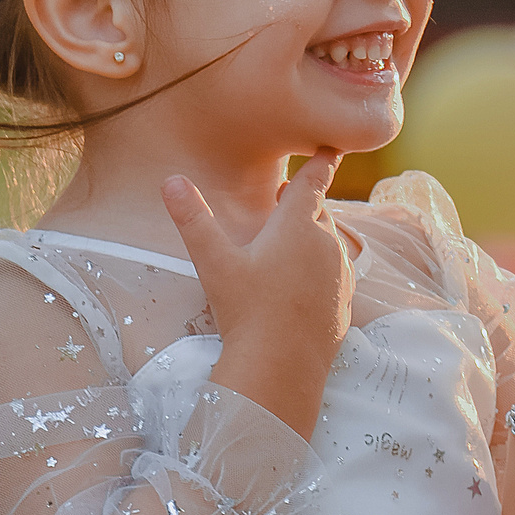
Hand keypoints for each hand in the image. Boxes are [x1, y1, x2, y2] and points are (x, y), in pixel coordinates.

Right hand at [164, 150, 352, 437]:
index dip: (323, 161)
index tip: (332, 147)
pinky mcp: (344, 302)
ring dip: (312, 236)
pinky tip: (302, 282)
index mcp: (297, 225)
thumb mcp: (215, 262)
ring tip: (289, 241)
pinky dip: (321, 268)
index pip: (314, 181)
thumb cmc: (246, 311)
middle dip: (303, 203)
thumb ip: (193, 220)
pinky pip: (336, 274)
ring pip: (329, 243)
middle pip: (318, 212)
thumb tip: (171, 181)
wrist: (283, 368)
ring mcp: (340, 274)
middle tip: (283, 198)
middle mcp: (326, 244)